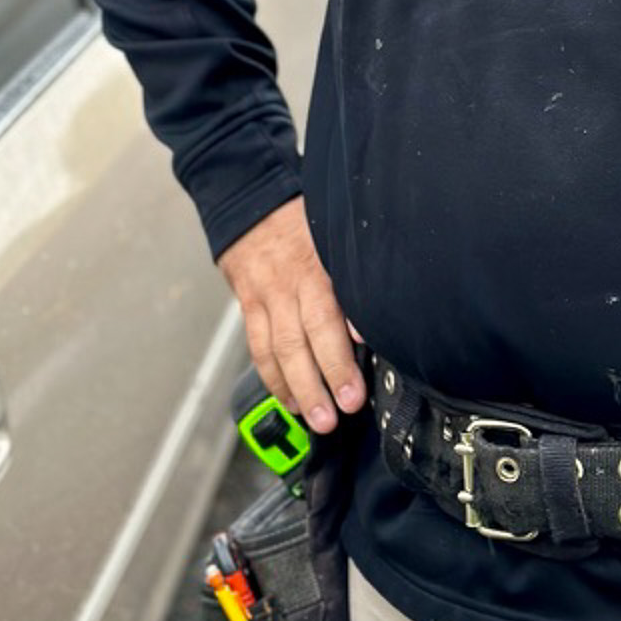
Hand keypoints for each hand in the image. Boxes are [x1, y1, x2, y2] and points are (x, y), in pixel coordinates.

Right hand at [217, 198, 366, 434]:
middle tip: (341, 411)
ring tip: (317, 418)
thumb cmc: (302, 220)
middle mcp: (289, 285)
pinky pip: (259, 348)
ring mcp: (266, 297)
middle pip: (303, 339)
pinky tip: (290, 399)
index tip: (356, 380)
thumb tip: (371, 321)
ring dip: (298, 389)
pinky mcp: (249, 307)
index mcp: (316, 265)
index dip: (341, 352)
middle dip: (323, 379)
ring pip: (278, 351)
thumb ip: (351, 274)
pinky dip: (273, 378)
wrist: (250, 203)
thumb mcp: (333, 235)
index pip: (328, 314)